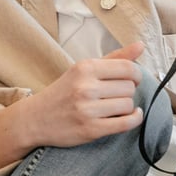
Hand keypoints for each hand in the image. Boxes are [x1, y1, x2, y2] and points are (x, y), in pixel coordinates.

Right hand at [24, 41, 145, 146]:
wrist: (35, 118)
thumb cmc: (62, 92)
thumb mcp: (83, 69)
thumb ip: (114, 58)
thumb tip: (140, 45)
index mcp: (84, 68)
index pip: (128, 68)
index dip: (136, 75)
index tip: (131, 79)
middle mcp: (85, 87)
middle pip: (130, 87)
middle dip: (127, 91)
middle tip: (115, 94)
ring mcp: (88, 109)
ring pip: (128, 105)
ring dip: (126, 107)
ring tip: (114, 106)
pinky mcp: (91, 129)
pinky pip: (126, 123)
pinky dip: (134, 119)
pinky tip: (131, 115)